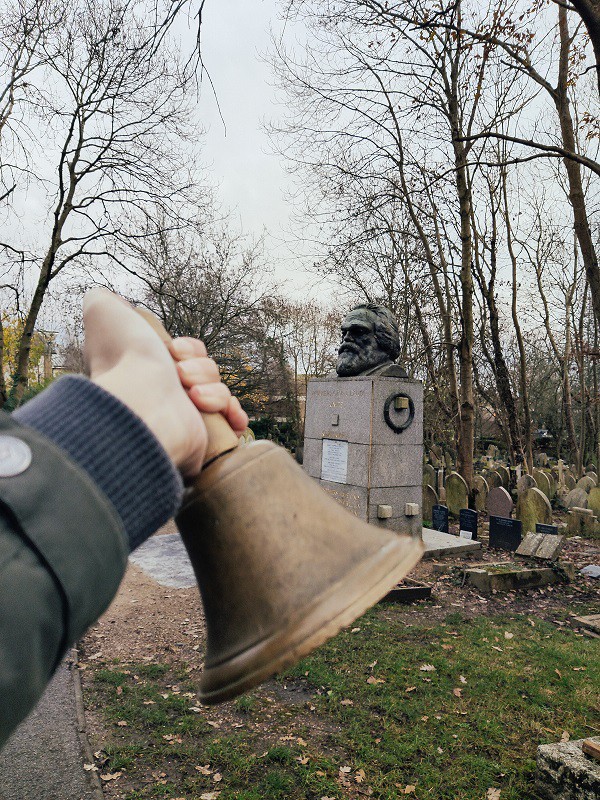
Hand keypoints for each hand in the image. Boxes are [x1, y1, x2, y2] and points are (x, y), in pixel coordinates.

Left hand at [83, 289, 247, 478]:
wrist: (138, 405)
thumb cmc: (121, 360)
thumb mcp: (103, 313)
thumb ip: (105, 301)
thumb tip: (112, 299)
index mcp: (152, 371)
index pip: (188, 355)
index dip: (188, 349)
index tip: (173, 351)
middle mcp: (168, 396)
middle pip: (208, 372)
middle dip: (200, 369)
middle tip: (181, 376)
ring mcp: (187, 419)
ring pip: (222, 395)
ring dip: (215, 392)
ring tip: (194, 398)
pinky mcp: (204, 440)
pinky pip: (232, 424)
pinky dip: (235, 416)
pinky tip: (229, 415)